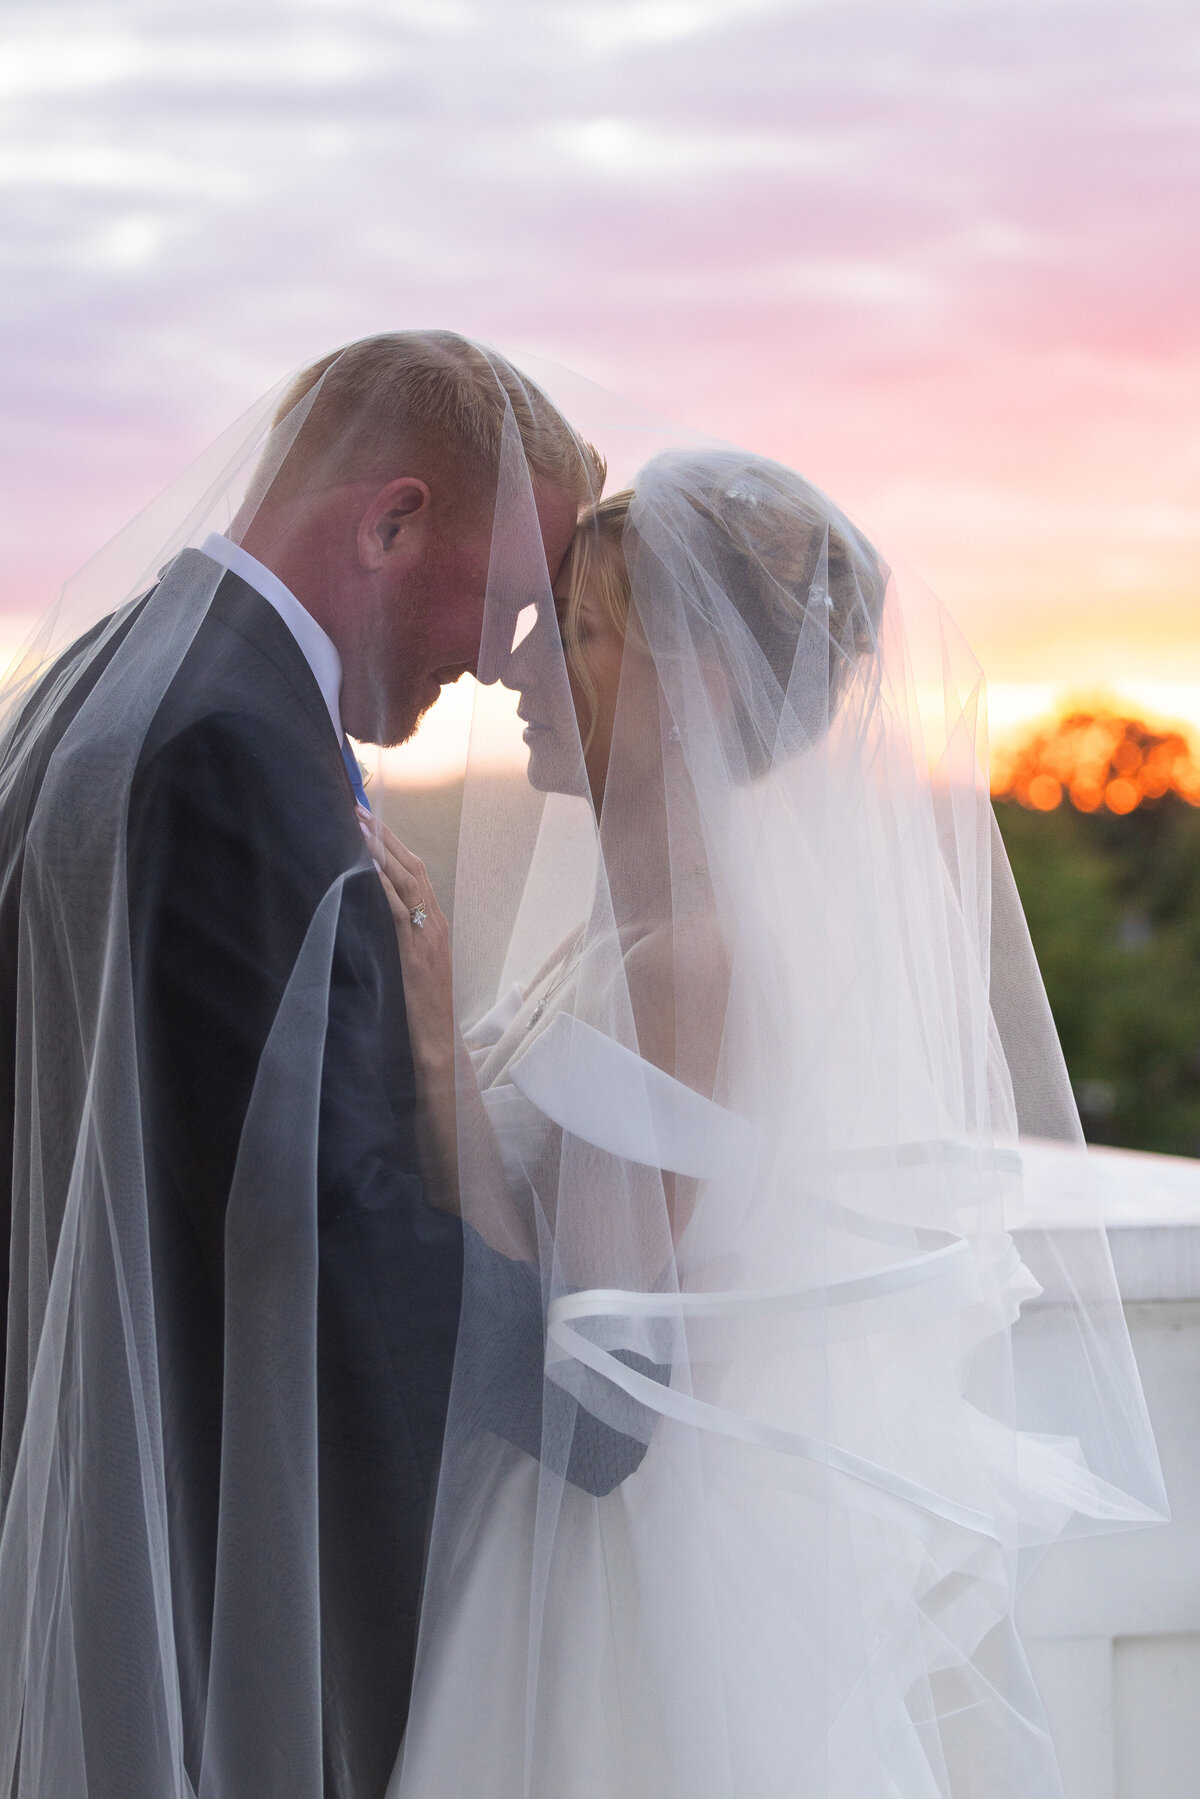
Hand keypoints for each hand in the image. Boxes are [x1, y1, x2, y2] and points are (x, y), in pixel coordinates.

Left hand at [362, 809, 453, 1079]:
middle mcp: (436, 922)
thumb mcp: (413, 966)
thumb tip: (378, 915)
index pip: (417, 873)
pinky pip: (399, 908)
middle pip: (413, 867)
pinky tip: (366, 864)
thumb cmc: (421, 1009)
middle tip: (360, 808)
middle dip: (386, 836)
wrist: (436, 1042)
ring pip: (407, 880)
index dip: (395, 845)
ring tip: (360, 823)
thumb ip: (402, 938)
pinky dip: (384, 882)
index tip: (373, 820)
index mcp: (436, 924)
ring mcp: (428, 935)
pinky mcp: (415, 950)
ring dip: (382, 850)